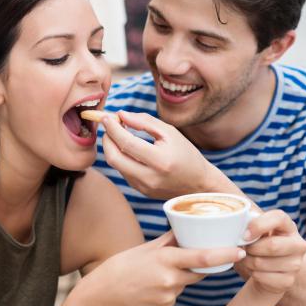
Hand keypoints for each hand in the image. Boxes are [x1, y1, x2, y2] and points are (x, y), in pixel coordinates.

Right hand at [87, 231, 244, 305]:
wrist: (105, 293)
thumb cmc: (125, 264)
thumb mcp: (148, 247)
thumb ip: (171, 239)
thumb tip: (188, 227)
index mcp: (166, 260)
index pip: (202, 257)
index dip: (224, 254)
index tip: (240, 251)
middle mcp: (170, 280)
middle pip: (197, 272)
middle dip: (198, 265)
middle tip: (183, 260)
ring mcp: (168, 297)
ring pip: (185, 284)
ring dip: (178, 277)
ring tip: (154, 276)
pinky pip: (175, 298)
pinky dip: (168, 292)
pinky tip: (150, 289)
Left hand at [101, 111, 218, 198]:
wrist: (199, 184)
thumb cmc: (186, 154)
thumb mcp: (170, 132)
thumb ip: (144, 122)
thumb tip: (121, 115)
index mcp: (160, 161)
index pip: (127, 143)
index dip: (113, 129)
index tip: (107, 117)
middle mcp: (149, 177)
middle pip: (113, 157)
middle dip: (107, 139)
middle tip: (110, 126)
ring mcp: (143, 187)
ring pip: (116, 165)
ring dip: (112, 147)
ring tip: (119, 134)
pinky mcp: (140, 191)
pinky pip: (123, 171)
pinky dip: (121, 157)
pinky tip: (127, 148)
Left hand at [234, 210, 305, 294]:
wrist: (266, 268)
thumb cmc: (258, 241)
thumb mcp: (255, 226)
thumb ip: (249, 218)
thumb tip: (239, 217)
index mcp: (288, 225)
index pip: (278, 218)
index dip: (258, 225)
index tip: (245, 234)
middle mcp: (298, 244)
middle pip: (272, 245)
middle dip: (251, 248)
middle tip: (245, 248)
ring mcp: (295, 264)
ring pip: (262, 263)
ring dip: (248, 261)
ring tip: (247, 258)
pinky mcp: (289, 280)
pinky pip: (262, 277)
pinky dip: (252, 273)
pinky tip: (253, 269)